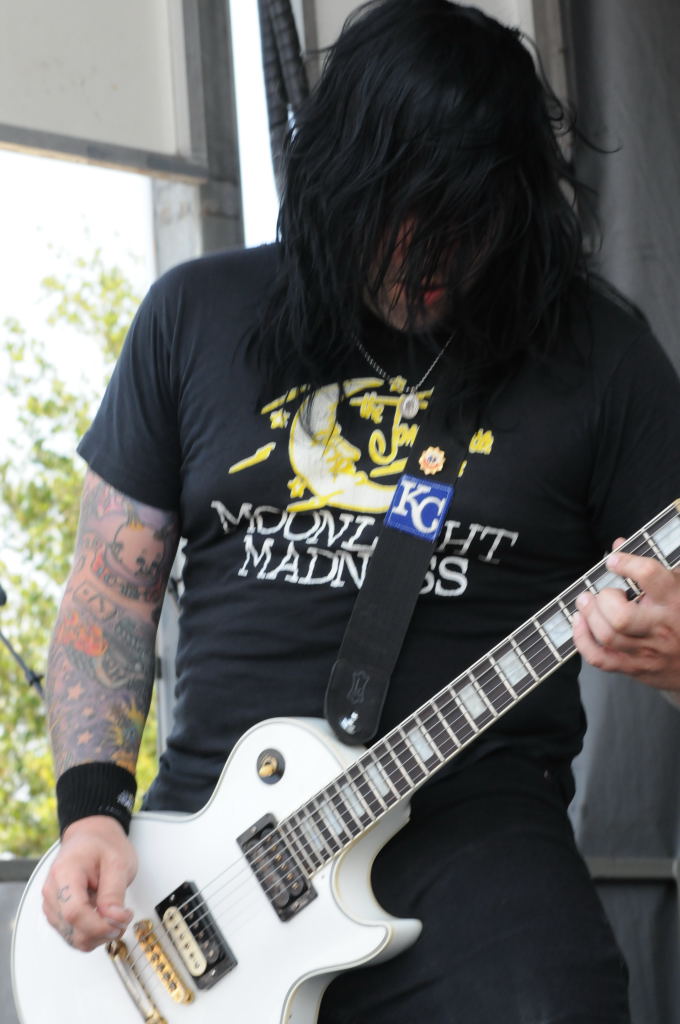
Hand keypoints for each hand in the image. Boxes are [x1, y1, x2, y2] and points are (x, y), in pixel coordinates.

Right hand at [42, 815, 136, 951]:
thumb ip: (115, 892)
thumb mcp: (118, 862)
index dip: (100, 925)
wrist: (90, 837)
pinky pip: (73, 935)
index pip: (75, 912)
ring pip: (73, 939)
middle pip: (73, 931)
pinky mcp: (57, 914)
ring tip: (114, 914)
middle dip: (103, 932)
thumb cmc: (102, 845)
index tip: (121, 920)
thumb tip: (115, 920)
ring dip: (98, 935)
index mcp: (65, 873)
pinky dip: (92, 933)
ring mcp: (51, 905)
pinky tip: (103, 917)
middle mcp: (52, 891)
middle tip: (123, 916)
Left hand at [573, 538, 679, 691]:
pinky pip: (600, 658)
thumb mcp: (676, 587)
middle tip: (599, 593)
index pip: (650, 576)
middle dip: (603, 600)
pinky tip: (580, 624)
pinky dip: (582, 640)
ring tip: (585, 603)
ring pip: (608, 636)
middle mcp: (662, 628)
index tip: (613, 561)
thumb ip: (648, 567)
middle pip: (621, 617)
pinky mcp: (634, 667)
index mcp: (675, 600)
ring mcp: (648, 651)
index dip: (627, 564)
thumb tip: (618, 543)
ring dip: (588, 616)